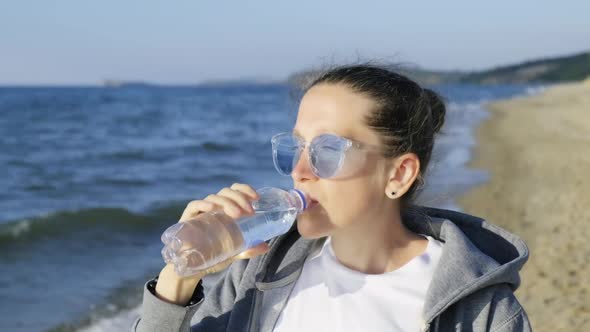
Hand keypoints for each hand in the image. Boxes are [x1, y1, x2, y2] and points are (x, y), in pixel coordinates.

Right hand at [155, 183, 270, 304]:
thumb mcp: (233, 252)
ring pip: (214, 197)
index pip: (235, 191)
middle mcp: (213, 207)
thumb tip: (265, 246)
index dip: (245, 190)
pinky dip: (204, 204)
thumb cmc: (212, 255)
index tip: (257, 198)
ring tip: (238, 214)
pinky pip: (194, 205)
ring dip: (227, 202)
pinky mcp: (187, 219)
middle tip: (250, 212)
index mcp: (225, 210)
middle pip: (226, 192)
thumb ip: (247, 249)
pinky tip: (213, 208)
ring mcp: (200, 212)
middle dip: (240, 198)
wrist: (191, 269)